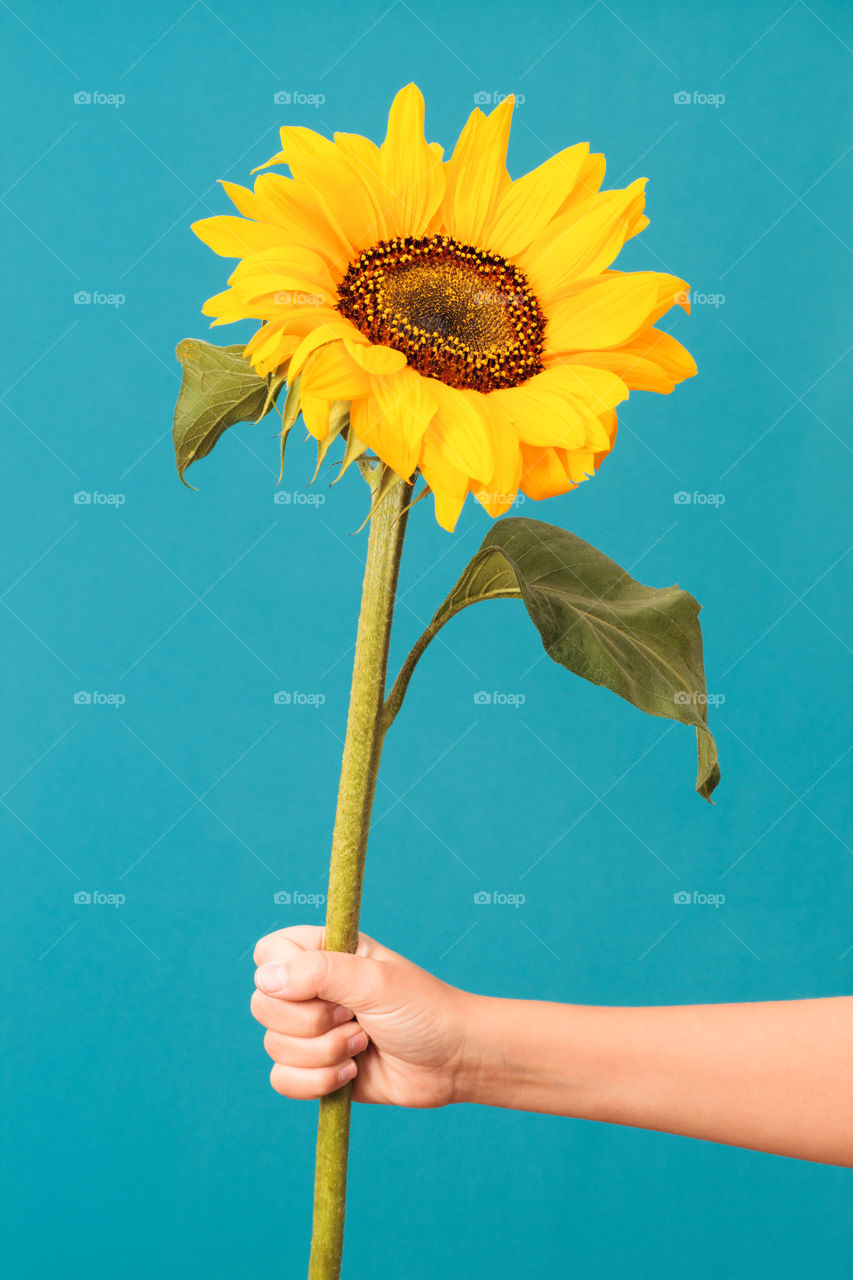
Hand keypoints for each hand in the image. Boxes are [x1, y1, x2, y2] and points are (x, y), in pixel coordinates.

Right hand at [252, 925, 471, 1106]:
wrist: (453, 1062)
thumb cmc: (422, 1011)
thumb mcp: (374, 982)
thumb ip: (319, 972)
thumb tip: (264, 979)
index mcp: (325, 951)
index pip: (267, 954)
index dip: (283, 975)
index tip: (325, 986)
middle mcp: (312, 988)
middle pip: (263, 1006)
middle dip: (311, 1023)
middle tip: (354, 1016)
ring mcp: (312, 1030)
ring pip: (274, 1046)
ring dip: (324, 1053)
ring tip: (363, 1043)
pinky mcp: (316, 1067)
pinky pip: (282, 1080)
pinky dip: (316, 1082)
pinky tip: (352, 1074)